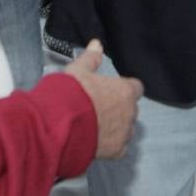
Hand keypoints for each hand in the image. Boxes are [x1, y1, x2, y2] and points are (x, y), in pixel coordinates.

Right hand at [64, 39, 143, 159]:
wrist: (60, 125)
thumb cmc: (70, 95)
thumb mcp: (78, 70)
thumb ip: (90, 58)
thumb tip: (96, 44)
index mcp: (124, 91)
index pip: (135, 87)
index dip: (124, 88)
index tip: (112, 90)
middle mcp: (129, 112)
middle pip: (131, 109)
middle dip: (119, 108)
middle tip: (99, 108)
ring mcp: (124, 133)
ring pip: (127, 129)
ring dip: (117, 127)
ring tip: (97, 126)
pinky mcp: (115, 151)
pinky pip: (120, 148)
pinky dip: (112, 145)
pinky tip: (99, 142)